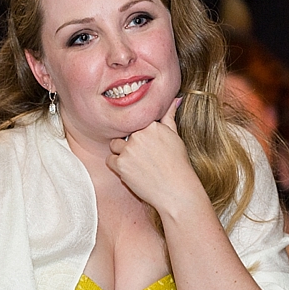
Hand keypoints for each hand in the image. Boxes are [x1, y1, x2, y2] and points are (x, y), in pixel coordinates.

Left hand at [107, 97, 201, 222]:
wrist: (176, 190)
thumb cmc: (178, 164)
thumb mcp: (175, 136)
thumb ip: (169, 116)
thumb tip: (175, 99)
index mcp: (151, 124)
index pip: (135, 122)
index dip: (138, 133)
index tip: (144, 144)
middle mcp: (139, 134)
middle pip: (124, 134)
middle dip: (130, 143)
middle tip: (143, 157)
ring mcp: (129, 149)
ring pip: (114, 145)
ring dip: (121, 153)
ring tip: (137, 164)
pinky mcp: (121, 164)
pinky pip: (110, 160)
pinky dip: (117, 166)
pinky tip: (132, 172)